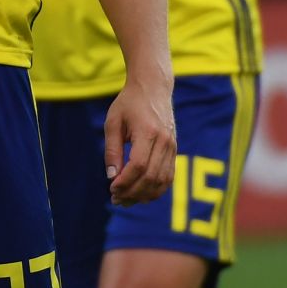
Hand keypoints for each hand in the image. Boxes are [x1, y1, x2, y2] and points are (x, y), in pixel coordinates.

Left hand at [105, 76, 175, 205]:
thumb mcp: (113, 122)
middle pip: (151, 177)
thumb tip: (112, 176)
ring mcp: (172, 146)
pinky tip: (141, 193)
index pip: (138, 166)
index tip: (111, 189)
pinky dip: (156, 189)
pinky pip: (169, 176)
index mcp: (148, 132)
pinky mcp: (174, 150)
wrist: (153, 87)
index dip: (125, 182)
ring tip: (127, 200)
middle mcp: (164, 141)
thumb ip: (112, 150)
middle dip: (133, 193)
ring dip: (145, 195)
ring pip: (162, 181)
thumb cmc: (129, 103)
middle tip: (116, 199)